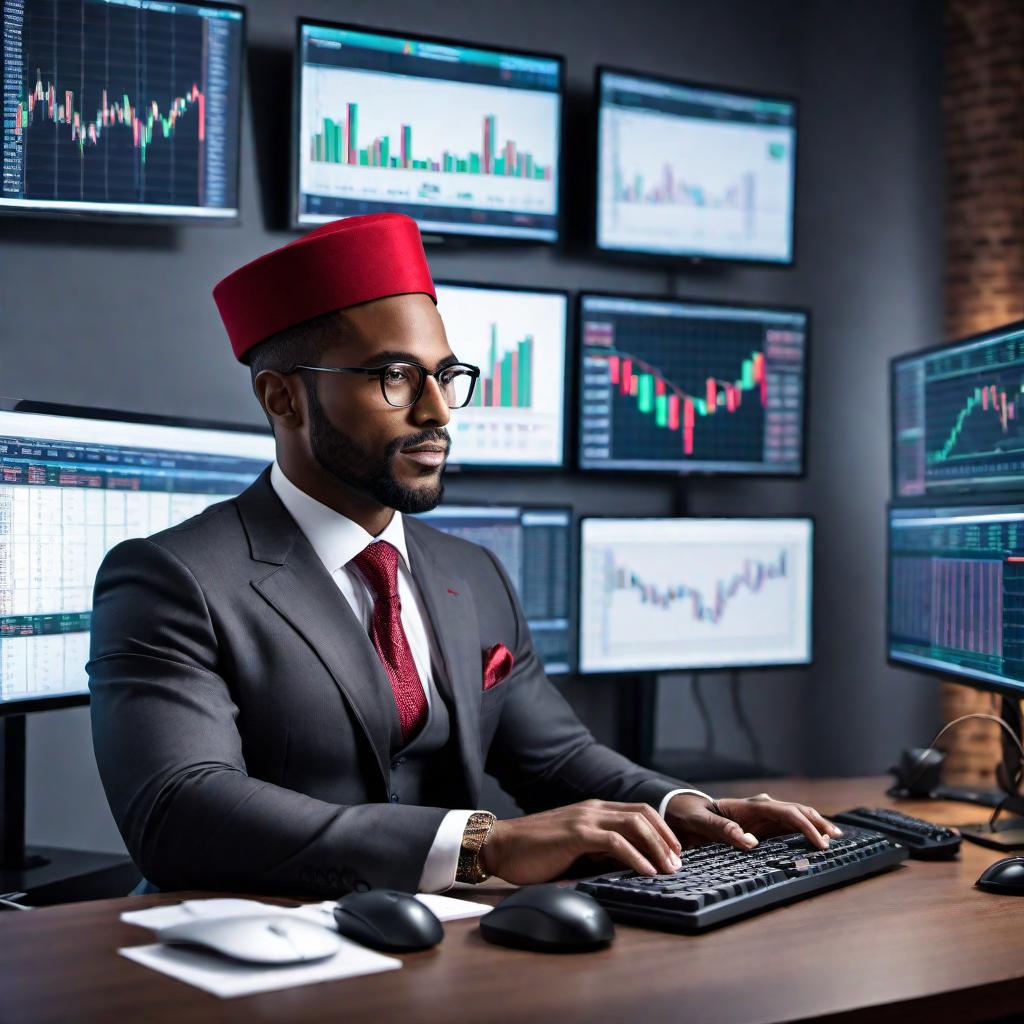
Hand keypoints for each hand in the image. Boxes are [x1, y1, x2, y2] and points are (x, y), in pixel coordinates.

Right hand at [478, 800, 682, 884]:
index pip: (638, 811)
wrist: (500, 845)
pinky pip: (615, 842)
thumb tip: (625, 866)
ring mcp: (585, 818)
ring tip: (669, 869)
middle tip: (678, 862)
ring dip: (657, 847)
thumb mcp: (573, 847)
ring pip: (634, 824)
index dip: (661, 829)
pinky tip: (646, 872)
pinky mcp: (576, 834)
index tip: (674, 852)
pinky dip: (636, 857)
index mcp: (593, 809)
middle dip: (666, 837)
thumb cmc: (534, 851)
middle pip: (642, 814)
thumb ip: (597, 850)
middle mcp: (593, 808)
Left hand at [665, 792, 841, 851]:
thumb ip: (722, 831)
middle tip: (837, 839)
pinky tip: (815, 839)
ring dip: (815, 825)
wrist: (685, 811)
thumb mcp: (700, 822)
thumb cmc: (692, 816)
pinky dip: (804, 831)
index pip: (787, 813)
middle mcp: (762, 808)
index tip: (820, 843)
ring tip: (834, 838)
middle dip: (818, 823)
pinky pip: (788, 827)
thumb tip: (750, 842)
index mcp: (751, 806)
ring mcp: (763, 816)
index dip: (806, 827)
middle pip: (798, 811)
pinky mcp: (762, 825)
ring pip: (796, 817)